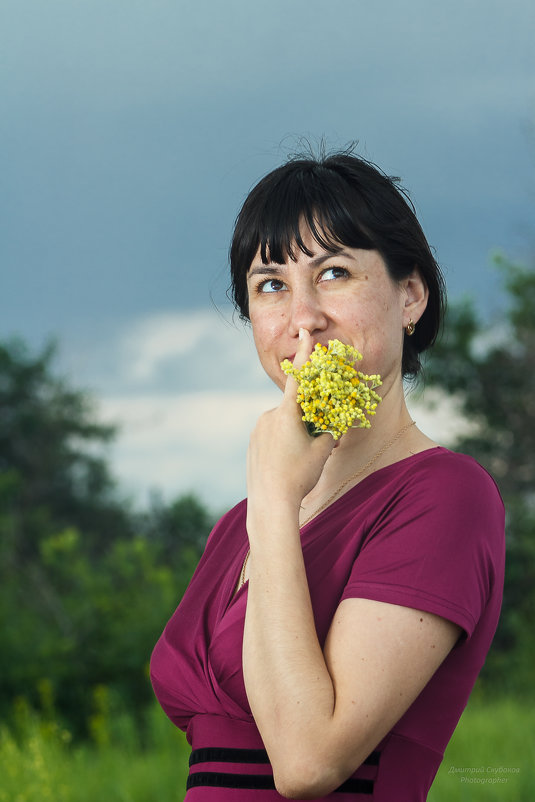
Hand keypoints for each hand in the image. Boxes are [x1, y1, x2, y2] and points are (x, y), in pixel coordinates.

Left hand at [246, 329, 335, 518]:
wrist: (270, 503)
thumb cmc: (300, 475)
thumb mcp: (322, 452)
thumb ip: (328, 433)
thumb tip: (330, 429)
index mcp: (287, 412)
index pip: (299, 377)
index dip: (305, 354)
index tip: (304, 333)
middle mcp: (269, 415)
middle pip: (294, 409)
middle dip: (307, 420)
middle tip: (314, 444)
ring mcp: (258, 429)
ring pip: (283, 424)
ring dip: (294, 435)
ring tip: (298, 463)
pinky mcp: (252, 443)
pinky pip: (272, 437)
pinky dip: (282, 445)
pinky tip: (285, 466)